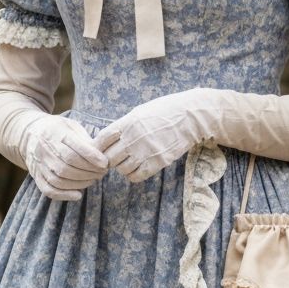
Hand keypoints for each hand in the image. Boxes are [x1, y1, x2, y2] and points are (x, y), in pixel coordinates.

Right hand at [27, 115, 110, 200]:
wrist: (30, 133)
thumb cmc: (58, 130)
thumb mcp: (72, 127)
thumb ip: (87, 138)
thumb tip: (111, 142)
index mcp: (55, 133)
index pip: (74, 149)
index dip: (92, 158)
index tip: (105, 163)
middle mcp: (45, 149)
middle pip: (68, 166)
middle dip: (89, 172)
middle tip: (102, 173)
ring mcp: (38, 163)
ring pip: (59, 179)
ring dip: (80, 183)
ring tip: (93, 180)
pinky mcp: (36, 175)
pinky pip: (48, 189)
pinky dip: (64, 195)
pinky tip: (78, 194)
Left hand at [96, 89, 214, 182]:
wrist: (190, 117)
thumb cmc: (165, 111)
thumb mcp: (140, 112)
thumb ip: (124, 125)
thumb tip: (109, 139)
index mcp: (127, 123)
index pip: (102, 140)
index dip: (99, 147)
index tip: (102, 149)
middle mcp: (133, 138)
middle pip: (109, 158)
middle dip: (110, 159)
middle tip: (117, 157)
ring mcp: (145, 151)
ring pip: (121, 169)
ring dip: (123, 167)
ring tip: (130, 161)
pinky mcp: (157, 162)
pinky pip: (135, 176)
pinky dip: (134, 174)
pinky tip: (138, 168)